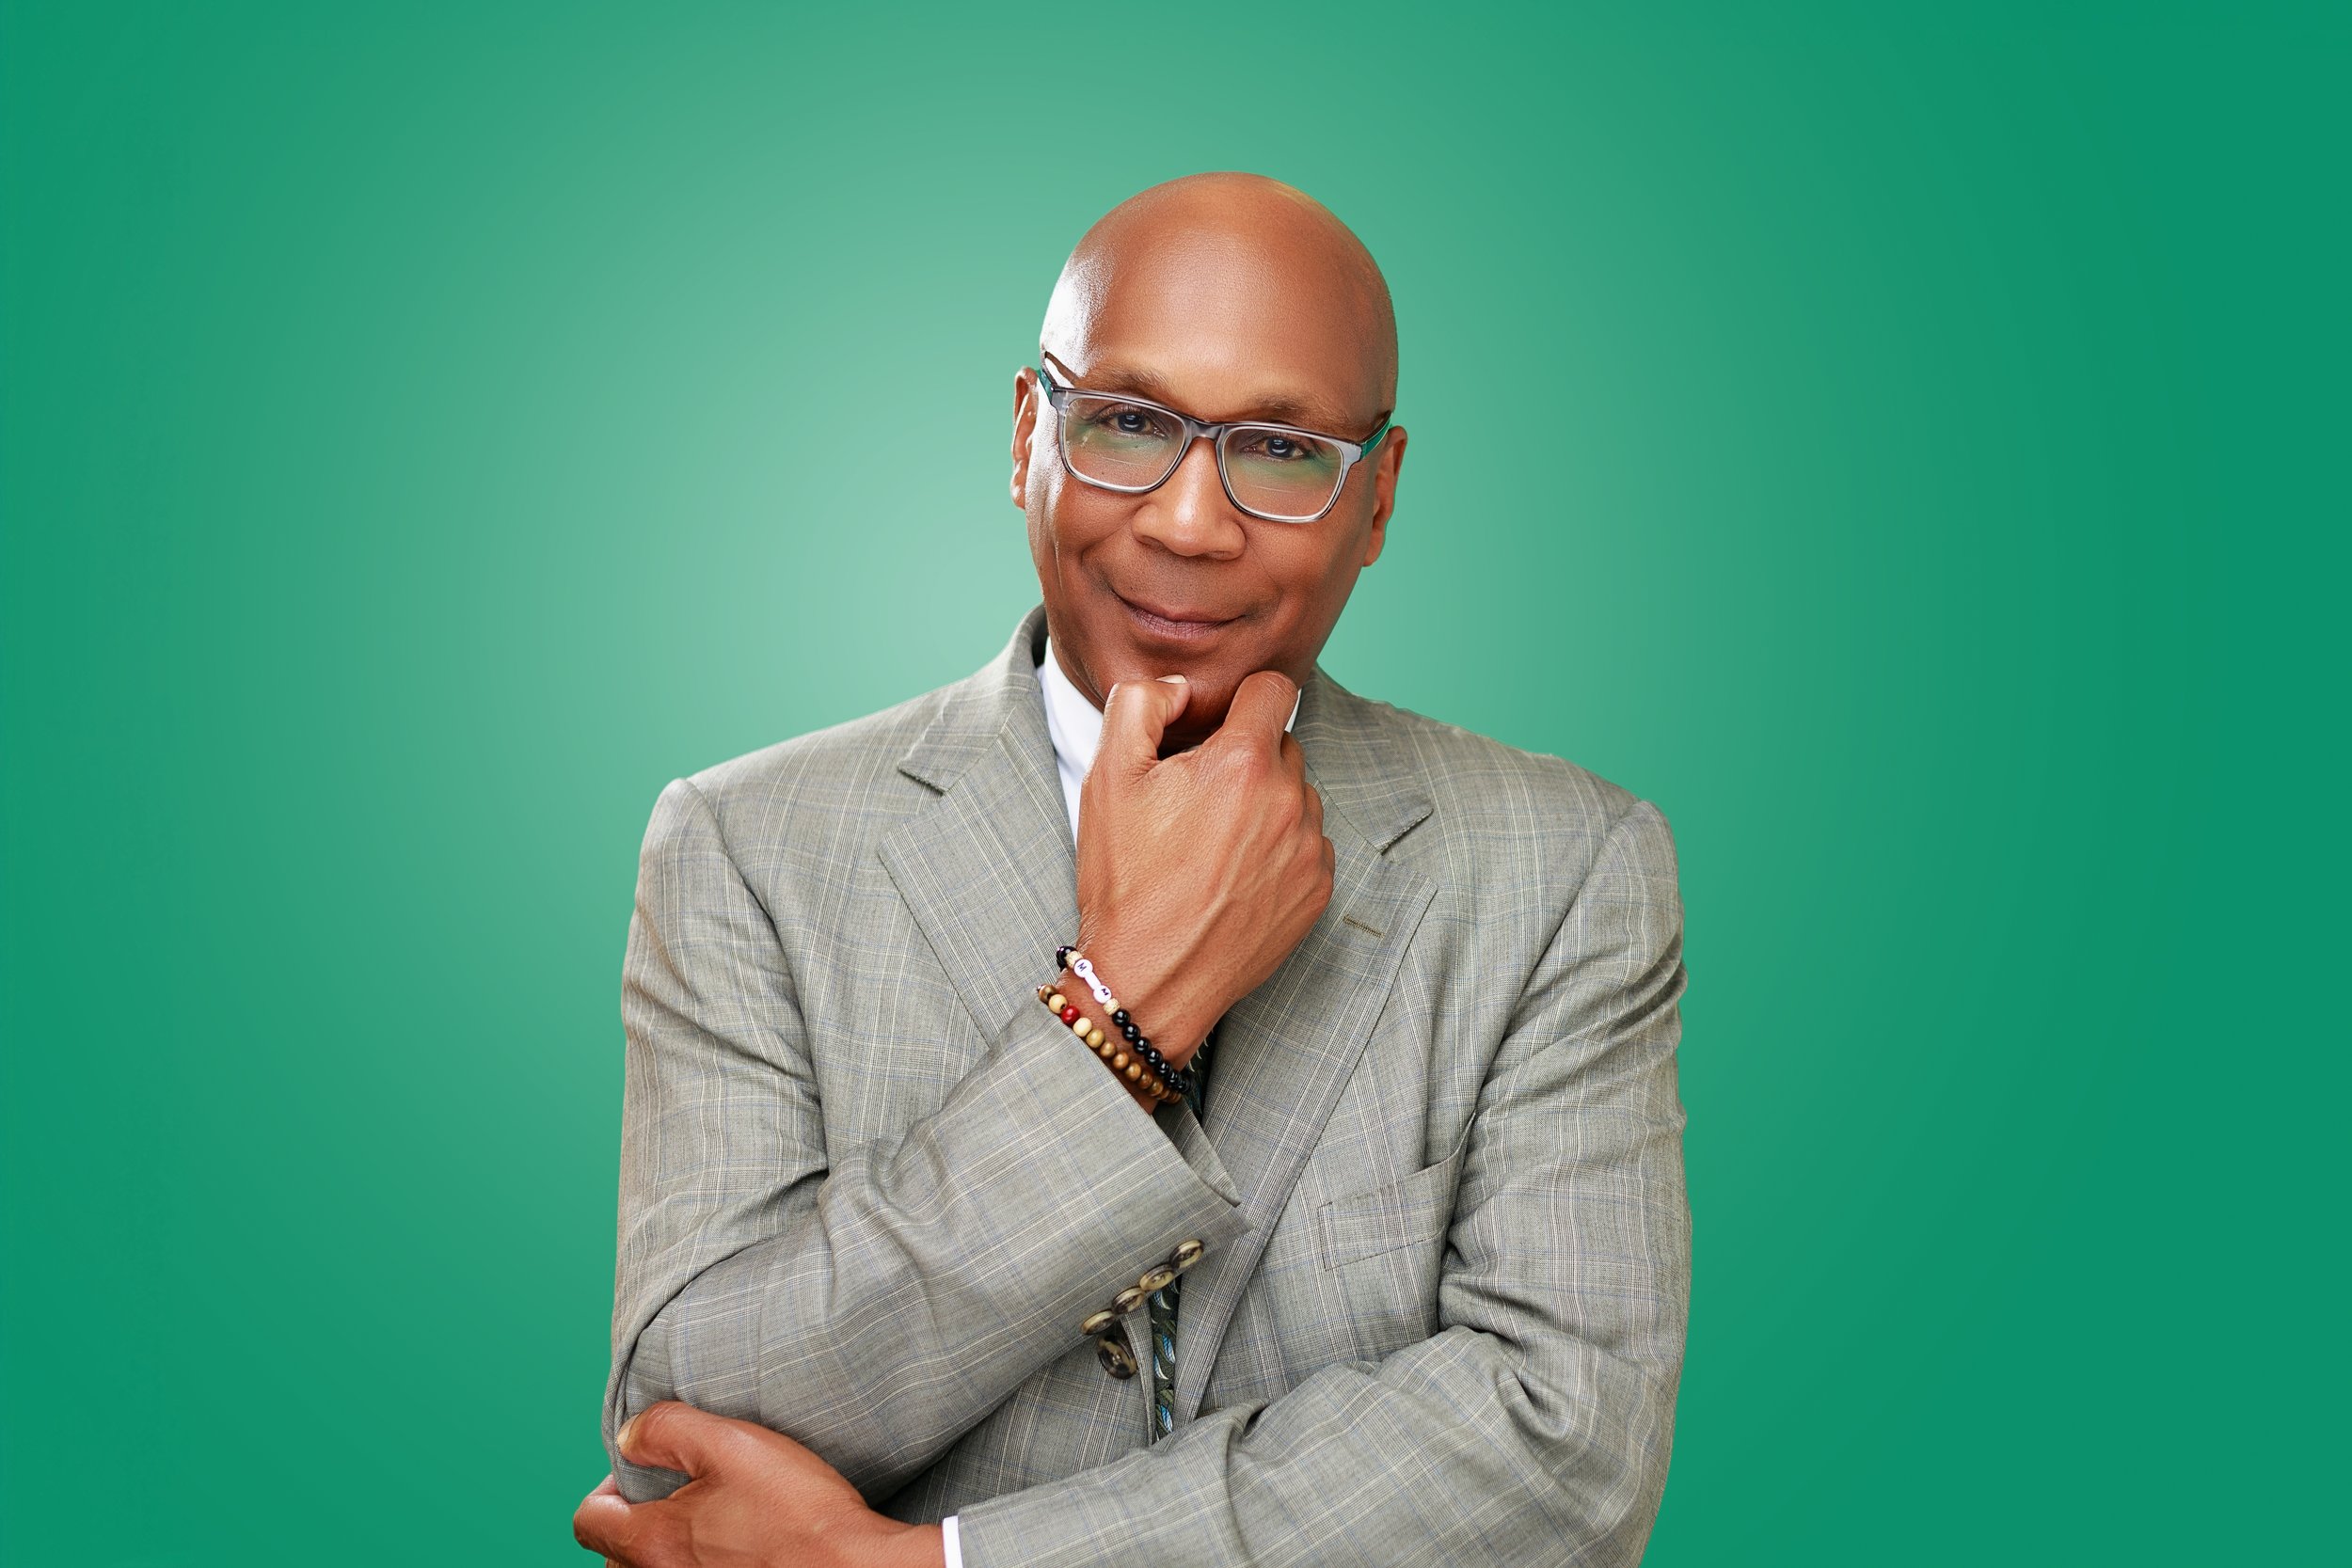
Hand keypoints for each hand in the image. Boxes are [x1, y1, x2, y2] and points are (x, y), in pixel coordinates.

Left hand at [572, 1402, 944, 1567]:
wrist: (850, 1566)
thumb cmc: (797, 1512)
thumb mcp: (732, 1444)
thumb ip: (668, 1430)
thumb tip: (630, 1436)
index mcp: (653, 1541)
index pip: (588, 1521)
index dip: (605, 1487)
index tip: (642, 1471)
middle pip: (614, 1556)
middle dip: (633, 1522)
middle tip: (676, 1494)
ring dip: (663, 1548)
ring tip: (705, 1521)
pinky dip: (693, 1563)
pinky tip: (733, 1545)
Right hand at [1074, 670, 1333, 1062]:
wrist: (1148, 978)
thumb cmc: (1127, 879)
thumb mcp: (1109, 776)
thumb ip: (1142, 703)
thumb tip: (1181, 687)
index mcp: (1243, 763)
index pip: (1274, 689)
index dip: (1240, 700)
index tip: (1215, 727)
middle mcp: (1290, 801)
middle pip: (1282, 745)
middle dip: (1244, 757)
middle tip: (1197, 797)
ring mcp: (1310, 849)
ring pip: (1297, 795)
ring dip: (1265, 803)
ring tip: (1214, 843)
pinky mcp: (1318, 890)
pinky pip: (1308, 845)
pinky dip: (1279, 849)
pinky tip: (1235, 875)